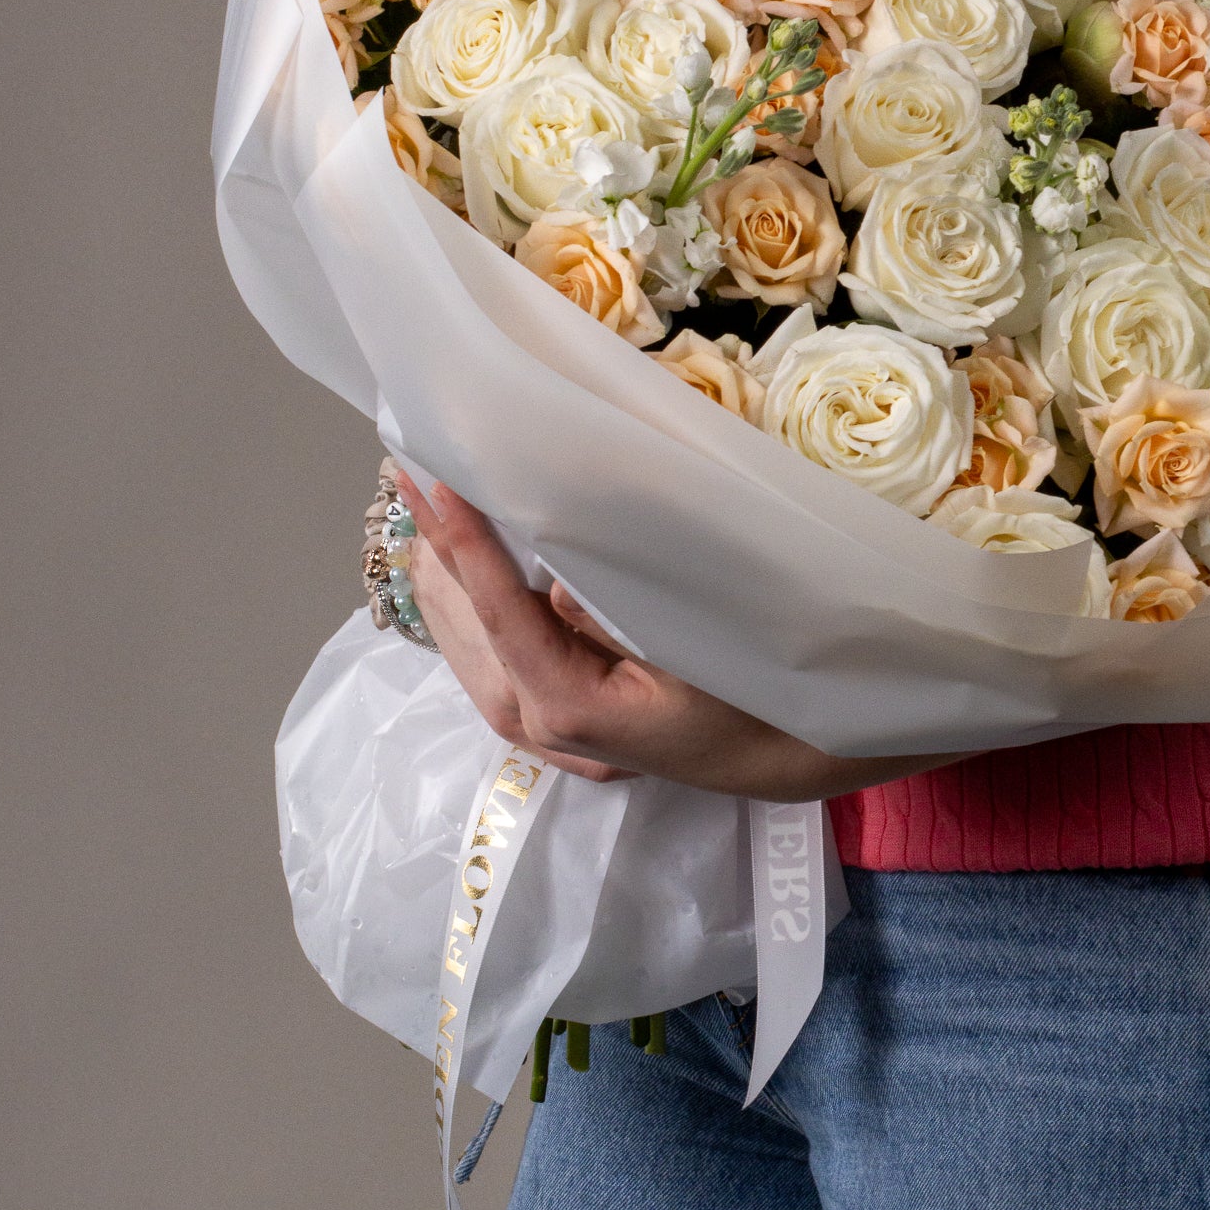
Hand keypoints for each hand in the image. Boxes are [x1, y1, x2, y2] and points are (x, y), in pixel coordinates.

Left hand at [399, 475, 963, 802]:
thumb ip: (621, 592)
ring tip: (419, 489)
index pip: (500, 606)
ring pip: (464, 639)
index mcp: (572, 702)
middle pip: (461, 621)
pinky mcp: (554, 719)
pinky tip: (456, 556)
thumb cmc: (768, 682)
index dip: (465, 537)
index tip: (434, 475)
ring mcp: (544, 730)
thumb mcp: (708, 628)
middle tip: (408, 456)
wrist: (802, 753)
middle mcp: (541, 724)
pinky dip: (465, 597)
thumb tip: (553, 550)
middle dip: (435, 541)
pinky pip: (486, 651)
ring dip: (443, 566)